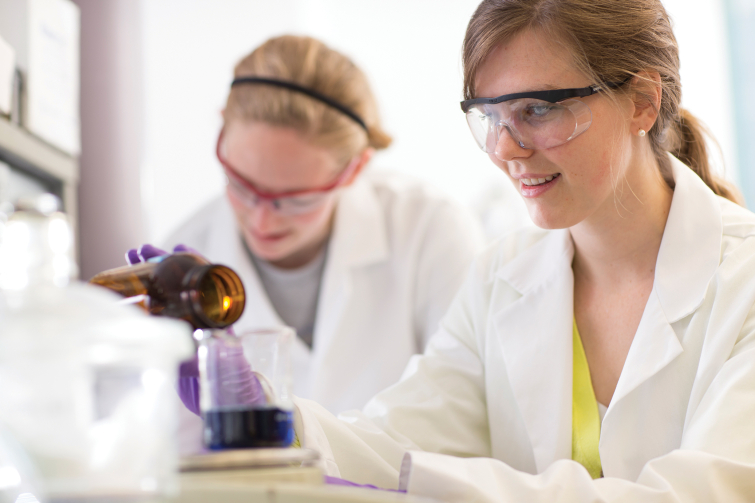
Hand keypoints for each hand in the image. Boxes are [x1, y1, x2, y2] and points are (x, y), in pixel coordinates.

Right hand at [123, 244, 265, 414]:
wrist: (222, 398)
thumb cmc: (229, 377)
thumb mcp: (222, 360)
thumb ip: (213, 351)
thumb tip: (200, 341)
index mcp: (216, 314)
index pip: (205, 279)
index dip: (193, 261)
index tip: (179, 248)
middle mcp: (200, 314)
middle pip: (181, 280)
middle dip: (162, 262)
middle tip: (141, 250)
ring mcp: (184, 322)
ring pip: (165, 291)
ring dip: (149, 273)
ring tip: (132, 257)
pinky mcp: (171, 334)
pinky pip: (155, 309)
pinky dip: (142, 296)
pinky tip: (126, 286)